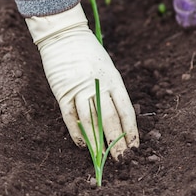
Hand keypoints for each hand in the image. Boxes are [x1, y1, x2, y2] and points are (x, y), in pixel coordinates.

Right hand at [25, 3, 138, 158]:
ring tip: (101, 157)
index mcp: (113, 80)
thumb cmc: (87, 52)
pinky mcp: (62, 92)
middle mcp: (98, 86)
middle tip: (121, 159)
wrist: (63, 36)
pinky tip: (83, 144)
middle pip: (109, 119)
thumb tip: (115, 119)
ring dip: (96, 141)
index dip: (130, 131)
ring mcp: (79, 89)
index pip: (126, 111)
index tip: (134, 147)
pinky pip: (70, 117)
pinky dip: (77, 132)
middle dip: (116, 141)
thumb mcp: (106, 69)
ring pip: (90, 121)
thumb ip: (110, 91)